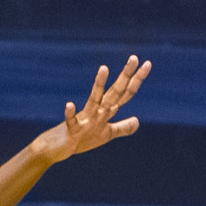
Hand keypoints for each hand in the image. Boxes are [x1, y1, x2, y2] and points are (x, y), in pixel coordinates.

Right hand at [33, 56, 150, 162]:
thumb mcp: (107, 134)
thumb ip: (122, 127)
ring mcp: (85, 119)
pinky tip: (69, 104)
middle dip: (125, 76)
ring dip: (98, 85)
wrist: (58, 148)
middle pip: (115, 92)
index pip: (126, 94)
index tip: (147, 64)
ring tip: (104, 68)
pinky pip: (70, 121)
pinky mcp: (71, 129)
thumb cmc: (82, 139)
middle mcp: (97, 111)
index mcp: (106, 111)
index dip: (137, 80)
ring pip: (93, 100)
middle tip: (134, 57)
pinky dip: (69, 113)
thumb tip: (137, 121)